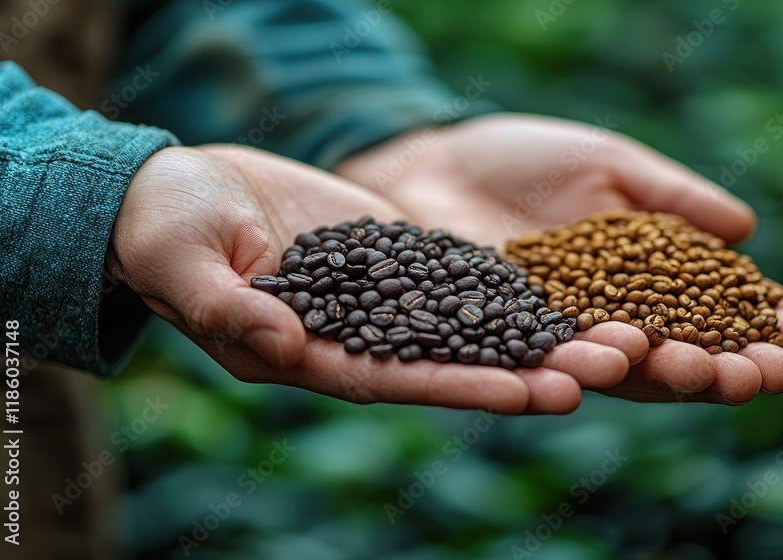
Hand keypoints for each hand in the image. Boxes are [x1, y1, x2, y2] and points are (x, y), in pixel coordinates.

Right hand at [108, 145, 629, 412]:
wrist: (184, 193)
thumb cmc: (169, 231)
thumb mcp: (185, 265)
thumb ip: (228, 308)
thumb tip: (283, 341)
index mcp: (310, 353)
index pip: (394, 379)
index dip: (459, 387)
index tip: (524, 394)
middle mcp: (361, 335)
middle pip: (455, 360)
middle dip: (528, 370)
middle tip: (604, 374)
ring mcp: (386, 295)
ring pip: (474, 320)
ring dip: (542, 332)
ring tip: (614, 339)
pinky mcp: (399, 254)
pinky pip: (463, 271)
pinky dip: (516, 283)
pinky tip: (572, 285)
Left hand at [336, 113, 782, 403]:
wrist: (430, 158)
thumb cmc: (522, 159)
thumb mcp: (608, 163)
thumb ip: (669, 198)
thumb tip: (746, 228)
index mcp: (643, 280)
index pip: (714, 313)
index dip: (761, 329)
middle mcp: (607, 318)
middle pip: (676, 355)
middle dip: (724, 366)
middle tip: (763, 374)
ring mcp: (555, 334)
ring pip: (617, 369)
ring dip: (660, 376)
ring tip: (696, 370)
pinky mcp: (500, 339)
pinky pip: (540, 360)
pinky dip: (571, 369)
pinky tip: (603, 371)